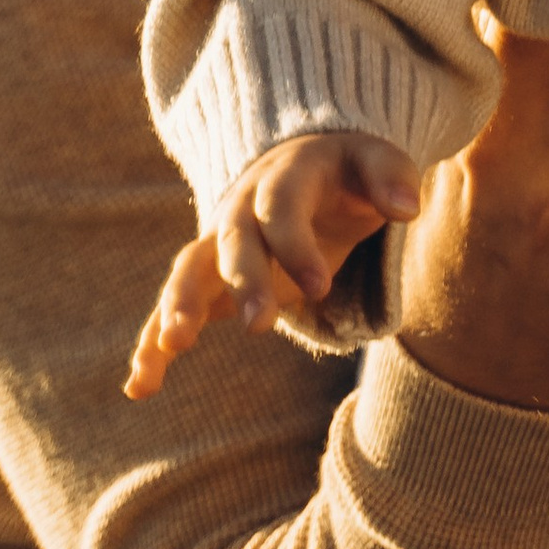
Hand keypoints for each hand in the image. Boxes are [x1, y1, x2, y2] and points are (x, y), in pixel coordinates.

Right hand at [126, 128, 422, 396]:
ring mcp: (216, 243)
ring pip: (188, 270)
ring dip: (177, 306)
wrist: (302, 163)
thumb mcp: (377, 162)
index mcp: (283, 177)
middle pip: (232, 242)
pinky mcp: (205, 279)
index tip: (320, 287)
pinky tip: (140, 386)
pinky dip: (152, 344)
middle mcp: (240, 207)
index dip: (296, 245)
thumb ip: (393, 179)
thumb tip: (409, 207)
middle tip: (258, 327)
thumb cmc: (347, 172)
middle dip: (242, 282)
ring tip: (172, 349)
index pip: (282, 207)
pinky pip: (170, 309)